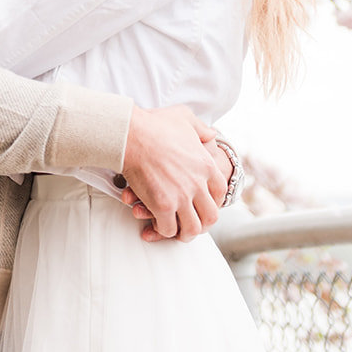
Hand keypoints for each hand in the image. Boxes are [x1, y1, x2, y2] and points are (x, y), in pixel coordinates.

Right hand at [116, 105, 228, 243]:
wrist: (130, 133)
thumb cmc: (154, 124)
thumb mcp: (185, 118)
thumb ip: (201, 128)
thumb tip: (211, 134)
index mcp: (206, 165)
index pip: (221, 192)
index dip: (213, 201)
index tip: (204, 204)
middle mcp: (198, 184)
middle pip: (210, 216)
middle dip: (202, 224)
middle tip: (192, 224)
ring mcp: (181, 196)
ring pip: (191, 228)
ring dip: (184, 233)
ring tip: (176, 232)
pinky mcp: (162, 205)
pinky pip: (168, 229)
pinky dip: (162, 230)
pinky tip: (156, 224)